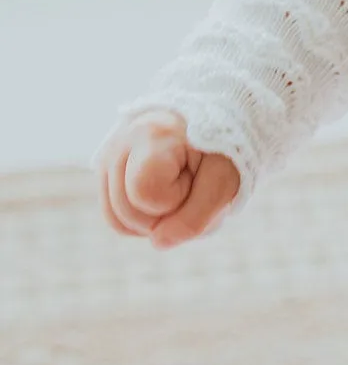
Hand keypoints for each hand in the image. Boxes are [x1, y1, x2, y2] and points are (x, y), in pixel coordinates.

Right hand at [98, 112, 240, 247]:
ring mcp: (108, 157)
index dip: (176, 198)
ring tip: (177, 189)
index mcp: (151, 135)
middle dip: (165, 213)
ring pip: (116, 220)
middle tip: (190, 182)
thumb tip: (157, 242)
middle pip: (128, 213)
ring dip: (152, 219)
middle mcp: (120, 143)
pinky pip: (115, 217)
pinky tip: (163, 198)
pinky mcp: (105, 170)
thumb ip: (195, 219)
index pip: (145, 193)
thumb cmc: (220, 149)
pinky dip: (141, 218)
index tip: (196, 173)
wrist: (213, 122)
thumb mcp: (224, 181)